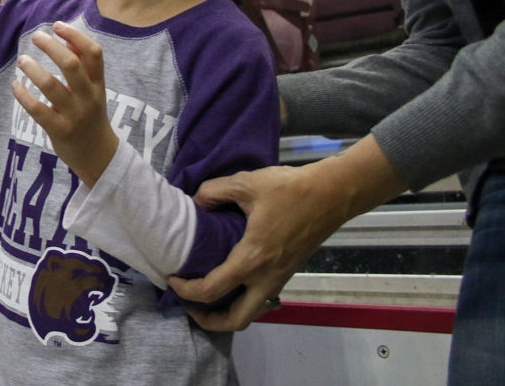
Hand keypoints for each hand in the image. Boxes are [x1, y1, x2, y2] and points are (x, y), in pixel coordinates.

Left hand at [10, 22, 118, 187]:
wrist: (99, 156)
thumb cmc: (91, 117)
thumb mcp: (93, 91)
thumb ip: (82, 67)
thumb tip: (66, 39)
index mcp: (98, 84)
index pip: (94, 54)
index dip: (76, 36)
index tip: (57, 26)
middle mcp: (88, 97)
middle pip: (71, 65)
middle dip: (52, 47)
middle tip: (36, 37)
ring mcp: (74, 115)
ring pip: (52, 86)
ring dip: (33, 69)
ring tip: (22, 60)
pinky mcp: (60, 131)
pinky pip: (38, 110)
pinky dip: (24, 96)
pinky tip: (15, 86)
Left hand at [169, 136, 406, 330]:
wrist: (333, 194)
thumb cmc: (290, 189)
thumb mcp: (246, 183)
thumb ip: (214, 191)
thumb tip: (196, 202)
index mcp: (252, 258)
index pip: (211, 290)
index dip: (186, 290)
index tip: (172, 278)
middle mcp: (266, 277)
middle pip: (235, 320)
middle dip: (208, 320)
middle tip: (189, 304)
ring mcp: (279, 278)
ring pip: (252, 314)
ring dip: (227, 314)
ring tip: (207, 298)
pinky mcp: (287, 273)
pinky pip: (261, 300)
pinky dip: (243, 301)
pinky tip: (232, 282)